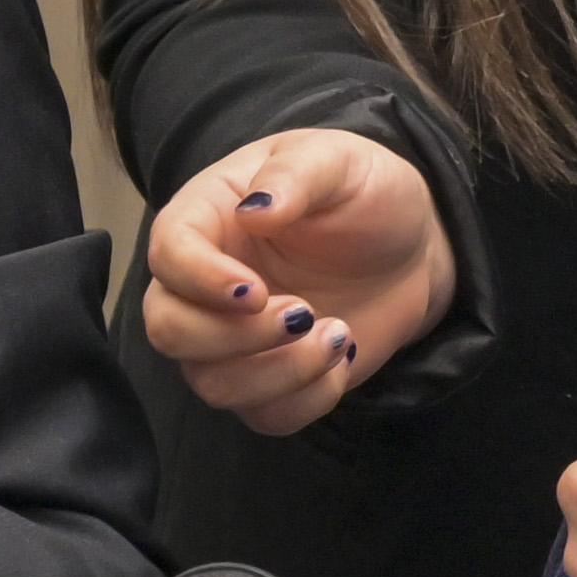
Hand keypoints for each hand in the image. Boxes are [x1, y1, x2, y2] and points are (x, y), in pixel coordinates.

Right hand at [136, 129, 455, 433]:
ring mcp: (231, 338)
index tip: (255, 291)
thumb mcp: (339, 161)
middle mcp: (203, 285)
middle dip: (235, 337)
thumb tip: (255, 208)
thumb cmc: (365, 193)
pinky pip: (264, 415)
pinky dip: (307, 399)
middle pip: (169, 331)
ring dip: (280, 372)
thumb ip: (296, 174)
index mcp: (207, 219)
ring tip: (338, 334)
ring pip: (213, 384)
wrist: (410, 245)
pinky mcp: (268, 378)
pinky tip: (342, 357)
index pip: (166, 256)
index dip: (199, 281)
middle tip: (304, 313)